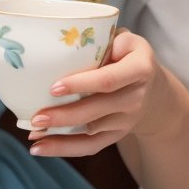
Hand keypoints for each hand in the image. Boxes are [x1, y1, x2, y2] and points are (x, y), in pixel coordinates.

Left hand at [26, 28, 177, 156]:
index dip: (81, 84)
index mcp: (140, 68)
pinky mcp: (117, 135)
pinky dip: (65, 149)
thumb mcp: (125, 39)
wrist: (155, 89)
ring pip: (92, 132)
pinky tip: (41, 148)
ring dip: (60, 136)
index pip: (108, 79)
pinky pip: (91, 146)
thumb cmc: (129, 55)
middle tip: (36, 118)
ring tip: (33, 134)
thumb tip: (63, 46)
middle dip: (65, 116)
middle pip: (97, 110)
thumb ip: (101, 39)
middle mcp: (136, 97)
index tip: (53, 87)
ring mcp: (128, 120)